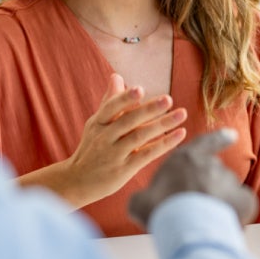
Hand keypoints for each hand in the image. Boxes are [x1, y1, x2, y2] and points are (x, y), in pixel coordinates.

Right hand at [62, 74, 187, 204]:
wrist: (77, 182)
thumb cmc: (92, 148)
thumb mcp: (96, 124)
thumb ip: (109, 101)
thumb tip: (116, 76)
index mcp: (98, 123)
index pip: (110, 108)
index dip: (124, 99)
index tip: (139, 89)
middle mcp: (104, 137)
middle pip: (128, 121)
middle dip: (148, 109)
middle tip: (168, 99)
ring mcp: (114, 154)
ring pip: (139, 136)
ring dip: (162, 124)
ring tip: (182, 113)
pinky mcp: (124, 169)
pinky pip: (146, 154)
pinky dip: (164, 144)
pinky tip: (180, 134)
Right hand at [129, 128, 257, 227]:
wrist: (185, 227)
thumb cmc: (160, 210)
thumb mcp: (141, 201)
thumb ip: (146, 196)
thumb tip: (144, 201)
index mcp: (186, 159)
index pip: (206, 143)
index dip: (218, 139)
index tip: (232, 135)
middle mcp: (211, 165)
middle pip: (214, 175)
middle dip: (208, 189)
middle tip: (195, 210)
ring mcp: (230, 181)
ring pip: (228, 192)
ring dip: (220, 203)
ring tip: (205, 223)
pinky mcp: (244, 200)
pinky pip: (242, 205)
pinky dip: (236, 214)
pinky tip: (222, 225)